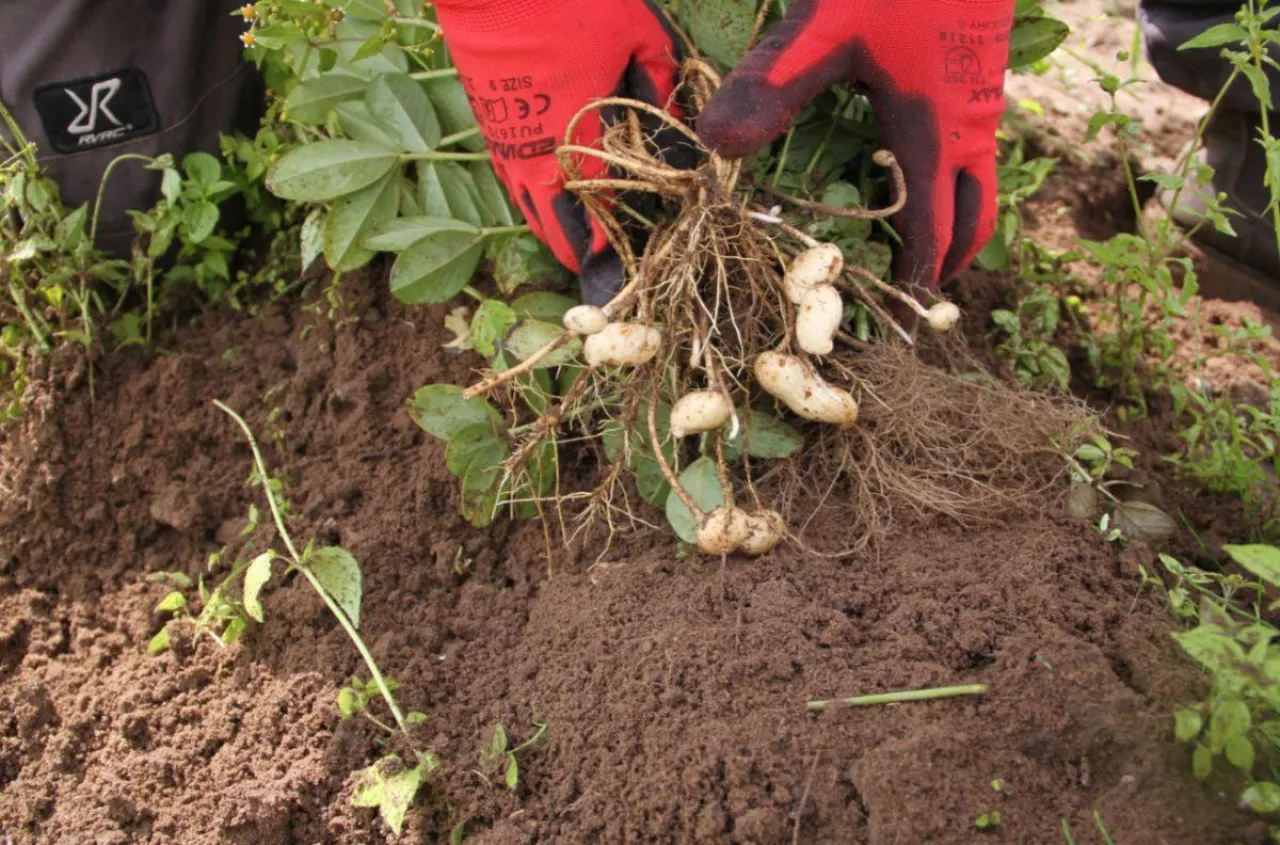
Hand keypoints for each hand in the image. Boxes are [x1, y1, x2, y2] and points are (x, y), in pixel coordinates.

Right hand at [434, 0, 684, 305]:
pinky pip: (508, 175)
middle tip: (598, 269)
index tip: (624, 270)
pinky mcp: (486, 121)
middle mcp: (535, 152)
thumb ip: (662, 93)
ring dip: (551, 226)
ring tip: (575, 244)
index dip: (609, 248)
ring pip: (527, 204)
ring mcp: (504, 139)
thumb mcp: (639, 39)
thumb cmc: (572, 0)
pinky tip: (544, 197)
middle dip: (577, 251)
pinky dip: (529, 193)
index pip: (598, 212)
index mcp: (578, 138)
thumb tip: (689, 139)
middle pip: (555, 224)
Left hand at [698, 0, 1013, 294]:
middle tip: (922, 289)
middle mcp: (968, 124)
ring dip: (958, 216)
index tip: (896, 313)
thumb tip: (714, 147)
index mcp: (932, 132)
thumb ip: (772, 87)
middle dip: (952, 257)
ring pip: (981, 177)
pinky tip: (914, 152)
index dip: (915, 275)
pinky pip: (977, 141)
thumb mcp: (823, 27)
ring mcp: (982, 94)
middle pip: (977, 215)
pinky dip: (955, 172)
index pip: (932, 230)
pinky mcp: (980, 66)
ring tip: (921, 235)